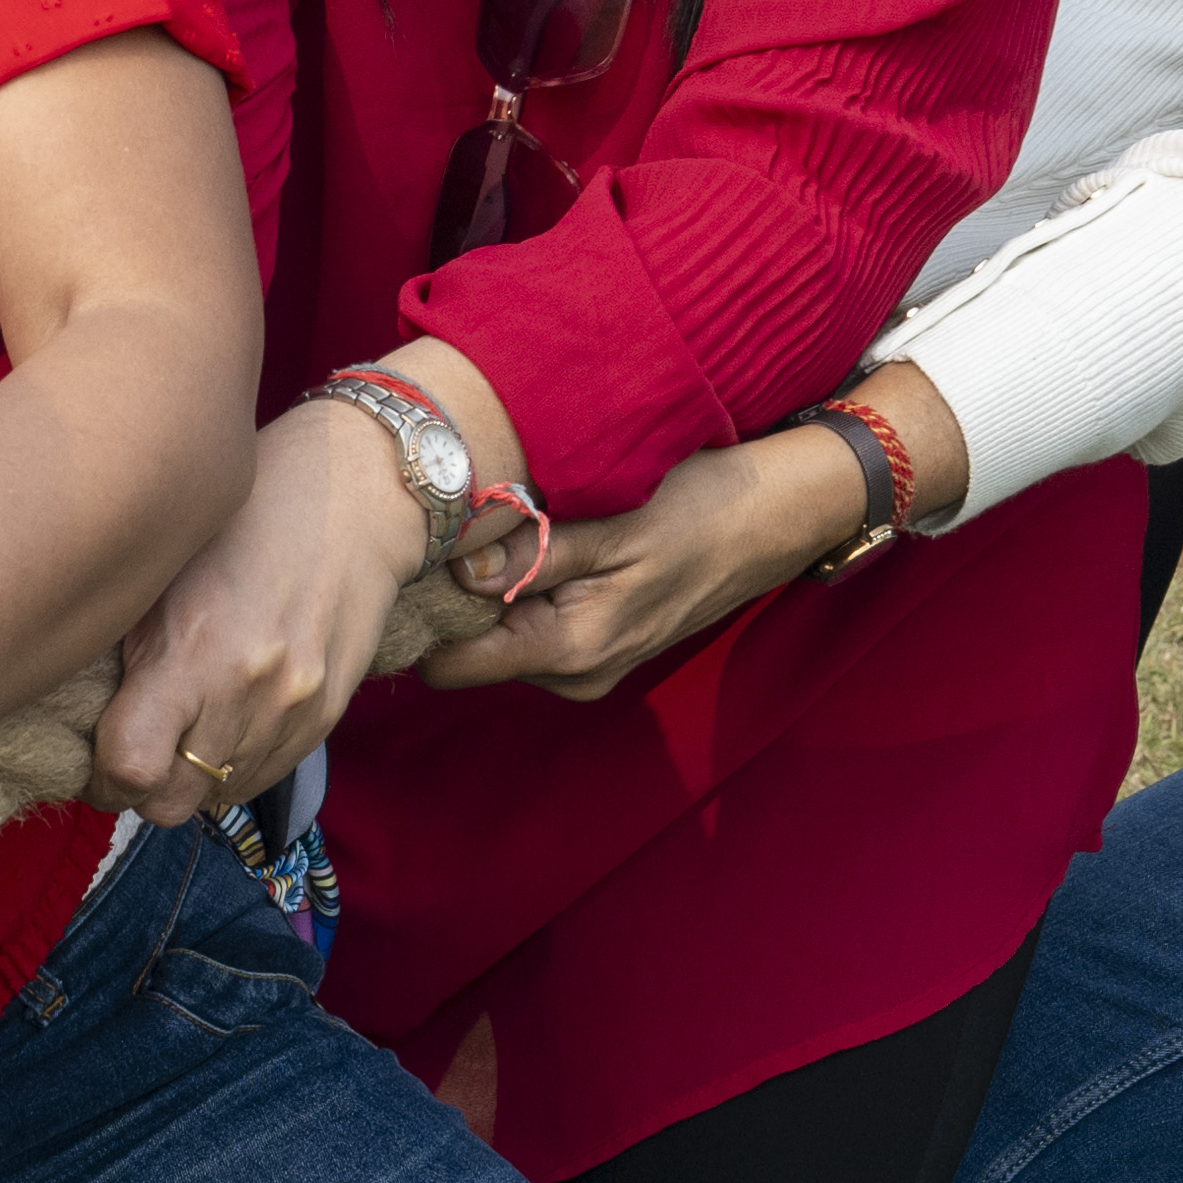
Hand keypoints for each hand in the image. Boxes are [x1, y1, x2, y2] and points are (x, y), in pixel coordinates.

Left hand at [87, 398, 428, 822]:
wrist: (356, 502)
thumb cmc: (247, 520)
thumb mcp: (166, 572)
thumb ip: (129, 654)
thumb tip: (86, 723)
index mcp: (195, 651)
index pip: (130, 770)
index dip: (102, 776)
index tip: (98, 755)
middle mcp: (249, 694)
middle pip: (171, 804)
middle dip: (142, 787)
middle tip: (134, 746)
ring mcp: (294, 712)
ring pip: (217, 800)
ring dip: (192, 775)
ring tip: (186, 717)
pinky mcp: (327, 717)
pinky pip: (261, 779)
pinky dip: (234, 764)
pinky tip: (227, 714)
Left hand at [424, 424, 870, 703]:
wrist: (773, 518)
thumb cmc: (699, 508)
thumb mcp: (614, 522)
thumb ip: (534, 553)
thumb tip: (457, 571)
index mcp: (571, 649)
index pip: (451, 665)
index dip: (422, 617)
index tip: (408, 562)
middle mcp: (574, 674)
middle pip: (470, 651)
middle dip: (453, 599)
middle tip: (451, 529)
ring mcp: (589, 665)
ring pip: (501, 637)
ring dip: (491, 590)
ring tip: (502, 528)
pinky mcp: (599, 646)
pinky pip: (533, 627)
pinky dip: (523, 592)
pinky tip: (538, 544)